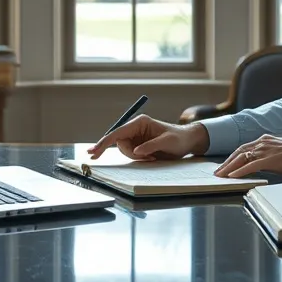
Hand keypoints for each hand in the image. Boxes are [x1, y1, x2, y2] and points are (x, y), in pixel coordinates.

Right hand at [87, 114, 208, 160]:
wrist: (187, 142)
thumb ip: (151, 146)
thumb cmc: (178, 138)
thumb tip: (136, 151)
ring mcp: (136, 136)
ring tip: (152, 157)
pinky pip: (131, 154)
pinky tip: (151, 158)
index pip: (117, 132)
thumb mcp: (167, 142)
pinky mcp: (138, 144)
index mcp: (140, 122)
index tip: (94, 151)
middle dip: (129, 153)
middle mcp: (135, 128)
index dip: (104, 142)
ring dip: (135, 157)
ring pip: (124, 150)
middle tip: (146, 158)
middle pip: (119, 143)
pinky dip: (138, 159)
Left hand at [213, 134, 281, 177]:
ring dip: (229, 167)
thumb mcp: (278, 152)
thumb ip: (267, 155)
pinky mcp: (268, 159)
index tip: (226, 164)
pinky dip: (240, 171)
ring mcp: (264, 150)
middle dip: (227, 162)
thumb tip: (259, 164)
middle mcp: (262, 142)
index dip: (233, 157)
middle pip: (239, 152)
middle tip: (218, 171)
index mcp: (264, 140)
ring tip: (221, 175)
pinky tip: (232, 176)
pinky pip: (250, 166)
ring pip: (241, 158)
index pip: (244, 148)